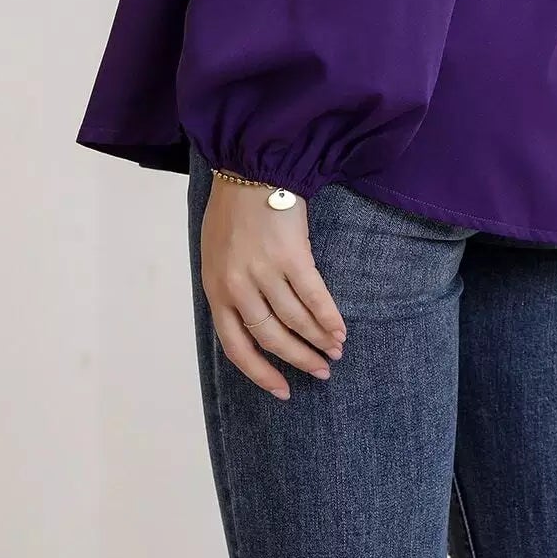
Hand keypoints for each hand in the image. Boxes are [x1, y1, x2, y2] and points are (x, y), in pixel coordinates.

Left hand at [200, 179, 347, 400]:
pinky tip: (340, 329)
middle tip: (321, 372)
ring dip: (319, 340)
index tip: (283, 390)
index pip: (237, 347)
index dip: (261, 373)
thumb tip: (254, 323)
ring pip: (295, 320)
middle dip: (299, 359)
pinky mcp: (291, 255)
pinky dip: (329, 317)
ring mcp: (264, 272)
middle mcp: (238, 287)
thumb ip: (230, 289)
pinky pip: (314, 296)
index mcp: (215, 290)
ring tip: (335, 351)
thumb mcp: (216, 255)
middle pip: (271, 338)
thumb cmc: (232, 210)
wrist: (249, 167)